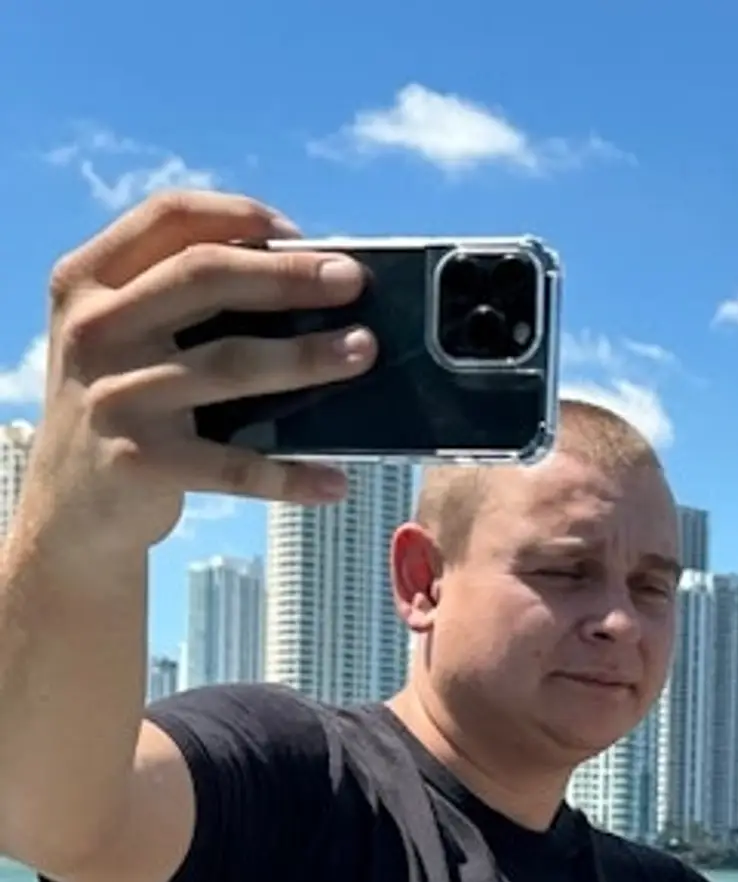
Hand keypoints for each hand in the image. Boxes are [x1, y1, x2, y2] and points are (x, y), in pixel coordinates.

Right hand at [22, 189, 376, 556]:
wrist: (71, 507)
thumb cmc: (126, 406)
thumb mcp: (127, 340)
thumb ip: (182, 304)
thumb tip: (305, 285)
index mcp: (89, 282)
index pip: (167, 219)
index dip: (238, 215)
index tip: (302, 233)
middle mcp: (95, 330)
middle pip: (204, 279)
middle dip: (287, 276)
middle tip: (353, 281)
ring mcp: (116, 396)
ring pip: (229, 364)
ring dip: (306, 358)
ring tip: (364, 352)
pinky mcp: (141, 462)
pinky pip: (232, 465)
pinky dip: (290, 476)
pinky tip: (336, 482)